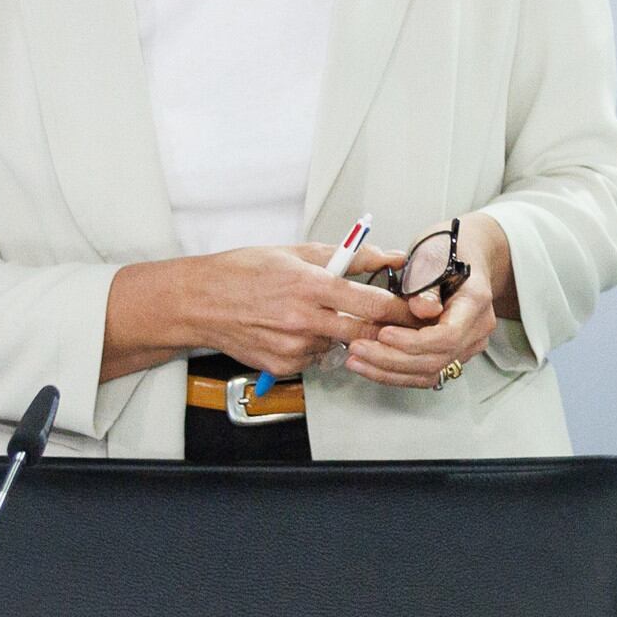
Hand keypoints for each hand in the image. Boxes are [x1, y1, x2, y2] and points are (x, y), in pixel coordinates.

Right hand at [107, 245, 414, 381]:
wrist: (199, 302)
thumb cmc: (245, 271)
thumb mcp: (299, 252)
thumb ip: (351, 256)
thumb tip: (391, 255)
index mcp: (312, 285)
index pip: (373, 304)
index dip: (402, 310)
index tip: (417, 309)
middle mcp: (303, 319)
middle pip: (365, 334)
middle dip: (385, 331)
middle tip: (395, 323)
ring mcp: (292, 346)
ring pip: (339, 346)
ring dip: (341, 335)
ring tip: (318, 315)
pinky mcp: (281, 365)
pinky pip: (314, 358)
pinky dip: (315, 346)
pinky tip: (295, 329)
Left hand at [346, 214, 511, 390]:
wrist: (462, 254)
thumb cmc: (444, 251)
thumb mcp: (431, 257)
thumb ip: (427, 285)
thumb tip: (422, 309)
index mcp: (476, 302)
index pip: (449, 336)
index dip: (413, 341)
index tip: (384, 333)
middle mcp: (477, 329)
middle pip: (436, 359)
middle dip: (392, 359)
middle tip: (359, 347)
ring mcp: (467, 345)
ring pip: (429, 373)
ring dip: (389, 371)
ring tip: (357, 359)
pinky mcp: (451, 354)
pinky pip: (424, 373)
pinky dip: (394, 373)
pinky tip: (369, 365)